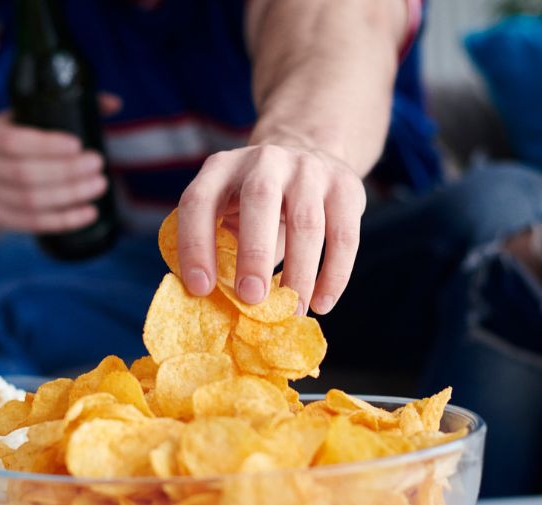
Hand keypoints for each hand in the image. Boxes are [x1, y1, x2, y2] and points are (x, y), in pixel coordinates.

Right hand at [0, 94, 121, 233]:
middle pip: (24, 174)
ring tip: (98, 185)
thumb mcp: (29, 118)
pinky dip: (64, 220)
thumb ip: (69, 108)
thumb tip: (114, 104)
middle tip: (97, 164)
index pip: (13, 141)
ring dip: (70, 196)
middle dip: (66, 171)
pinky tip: (89, 213)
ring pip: (31, 201)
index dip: (46, 145)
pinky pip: (33, 223)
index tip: (77, 144)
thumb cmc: (18, 141)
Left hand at [176, 143, 366, 314]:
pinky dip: (334, 274)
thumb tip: (215, 307)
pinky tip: (321, 303)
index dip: (195, 245)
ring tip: (293, 311)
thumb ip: (219, 249)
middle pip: (259, 199)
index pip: (199, 201)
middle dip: (254, 253)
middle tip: (252, 297)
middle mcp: (265, 160)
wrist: (308, 156)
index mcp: (221, 168)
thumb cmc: (255, 209)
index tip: (201, 289)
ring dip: (299, 272)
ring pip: (308, 222)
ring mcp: (308, 168)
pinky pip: (344, 235)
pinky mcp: (345, 185)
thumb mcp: (229, 214)